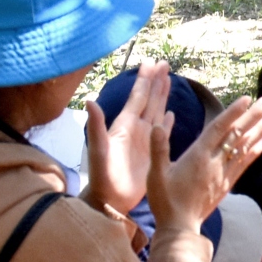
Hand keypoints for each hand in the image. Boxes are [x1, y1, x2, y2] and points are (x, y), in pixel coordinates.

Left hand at [81, 61, 170, 214]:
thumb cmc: (103, 175)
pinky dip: (167, 121)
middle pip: (149, 99)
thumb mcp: (98, 149)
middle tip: (164, 64)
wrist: (110, 199)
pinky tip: (171, 114)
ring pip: (156, 110)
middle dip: (156, 81)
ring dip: (162, 95)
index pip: (137, 97)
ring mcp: (144, 139)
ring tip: (169, 80)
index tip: (151, 62)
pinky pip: (162, 131)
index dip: (144, 80)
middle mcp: (135, 128)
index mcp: (124, 124)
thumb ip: (96, 125)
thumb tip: (90, 100)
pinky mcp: (151, 151)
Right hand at [148, 94, 261, 234]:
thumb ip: (157, 149)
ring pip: (245, 148)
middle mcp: (215, 162)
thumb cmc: (165, 201)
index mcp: (198, 156)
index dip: (233, 113)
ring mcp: (223, 174)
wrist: (180, 228)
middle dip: (255, 116)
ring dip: (260, 131)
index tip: (248, 99)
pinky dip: (254, 152)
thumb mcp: (155, 175)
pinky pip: (243, 164)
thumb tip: (156, 126)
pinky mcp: (226, 184)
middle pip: (237, 135)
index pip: (219, 129)